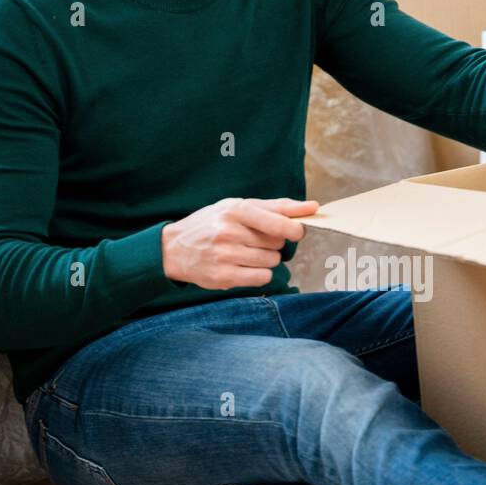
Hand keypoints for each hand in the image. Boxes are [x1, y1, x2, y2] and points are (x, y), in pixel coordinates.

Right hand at [161, 196, 317, 288]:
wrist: (173, 248)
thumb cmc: (211, 224)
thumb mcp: (237, 207)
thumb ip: (276, 207)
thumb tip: (312, 207)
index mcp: (234, 210)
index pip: (276, 221)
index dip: (294, 228)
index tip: (298, 231)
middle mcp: (229, 232)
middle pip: (277, 243)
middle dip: (273, 243)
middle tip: (254, 240)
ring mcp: (225, 255)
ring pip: (271, 261)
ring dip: (267, 259)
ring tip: (247, 253)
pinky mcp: (224, 276)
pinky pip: (262, 277)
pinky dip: (260, 274)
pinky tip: (245, 267)